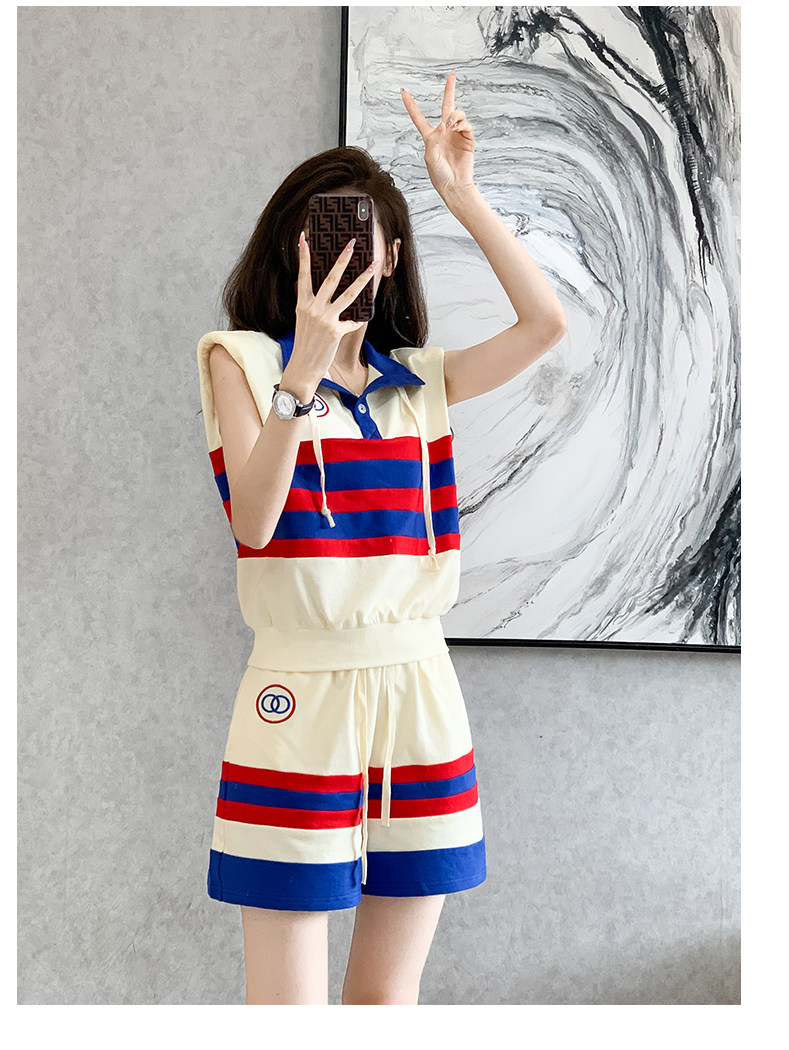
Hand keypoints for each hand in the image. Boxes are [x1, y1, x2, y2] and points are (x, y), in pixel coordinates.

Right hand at [288, 233, 374, 383]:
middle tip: (351, 244)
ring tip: (371, 267)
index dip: (303, 256)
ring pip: (348, 294)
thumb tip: (331, 294)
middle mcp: (313, 308)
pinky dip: (358, 320)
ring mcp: (324, 319)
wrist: (302, 368)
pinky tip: (362, 319)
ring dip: (362, 279)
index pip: (303, 275)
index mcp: (302, 304)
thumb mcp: (304, 321)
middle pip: (330, 278)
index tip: (304, 238)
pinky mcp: (335, 331)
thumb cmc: (305, 344)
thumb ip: (313, 306)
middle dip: (342, 259)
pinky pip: (352, 321)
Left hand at [401, 70, 475, 199]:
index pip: (419, 118)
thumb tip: (443, 124)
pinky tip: (457, 128)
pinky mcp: (467, 140)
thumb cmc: (440, 176)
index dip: (411, 106)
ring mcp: (457, 135)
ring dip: (454, 116)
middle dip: (449, 90)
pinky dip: (462, 124)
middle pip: (446, 106)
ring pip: (457, 114)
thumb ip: (433, 139)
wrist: (455, 187)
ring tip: (451, 125)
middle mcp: (444, 133)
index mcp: (431, 137)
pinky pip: (467, 125)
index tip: (404, 92)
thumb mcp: (430, 157)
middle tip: (451, 75)